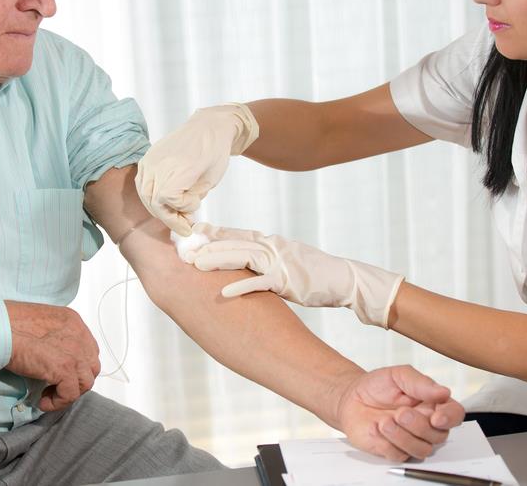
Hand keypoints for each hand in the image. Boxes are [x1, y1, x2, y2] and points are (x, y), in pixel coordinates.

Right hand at [4, 301, 100, 411]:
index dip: (76, 366)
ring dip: (68, 393)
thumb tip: (52, 358)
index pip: (88, 350)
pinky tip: (42, 402)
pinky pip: (71, 394)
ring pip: (86, 382)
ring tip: (47, 395)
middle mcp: (79, 335)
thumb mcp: (39, 326)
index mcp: (73, 322)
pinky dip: (58, 402)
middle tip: (53, 387)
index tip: (58, 375)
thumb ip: (53, 337)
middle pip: (91, 366)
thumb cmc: (8, 325)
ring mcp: (74, 351)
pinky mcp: (64, 368)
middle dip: (75, 380)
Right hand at [135, 104, 258, 235]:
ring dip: (158, 209)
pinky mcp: (147, 158)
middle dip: (169, 217)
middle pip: (153, 200)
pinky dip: (152, 196)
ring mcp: (151, 160)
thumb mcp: (210, 180)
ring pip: (145, 195)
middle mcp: (160, 163)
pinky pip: (142, 184)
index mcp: (179, 166)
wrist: (208, 127)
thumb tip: (183, 215)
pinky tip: (166, 200)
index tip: (196, 203)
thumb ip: (194, 199)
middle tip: (184, 225)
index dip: (181, 207)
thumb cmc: (215, 152)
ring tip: (175, 213)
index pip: (167, 198)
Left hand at [181, 223, 402, 327]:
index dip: (211, 234)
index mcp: (270, 242)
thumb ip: (265, 258)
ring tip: (194, 264)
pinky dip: (240, 286)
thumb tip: (243, 259)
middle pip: (233, 242)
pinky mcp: (287, 279)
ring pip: (242, 257)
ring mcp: (279, 262)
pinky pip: (259, 282)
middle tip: (182, 247)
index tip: (189, 234)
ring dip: (217, 260)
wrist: (344, 280)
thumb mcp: (286, 260)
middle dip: (206, 244)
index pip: (235, 235)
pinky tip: (222, 293)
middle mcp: (272, 247)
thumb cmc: (314, 273)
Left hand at [335, 366, 464, 460]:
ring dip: (403, 437)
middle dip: (419, 426)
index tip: (436, 417)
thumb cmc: (377, 385)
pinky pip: (399, 456)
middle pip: (439, 435)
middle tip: (400, 413)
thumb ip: (421, 383)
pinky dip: (386, 443)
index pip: (454, 414)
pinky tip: (376, 429)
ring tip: (384, 422)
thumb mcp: (398, 375)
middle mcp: (426, 424)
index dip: (450, 418)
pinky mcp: (394, 451)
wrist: (351, 398)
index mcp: (432, 404)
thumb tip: (444, 391)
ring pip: (422, 450)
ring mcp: (411, 439)